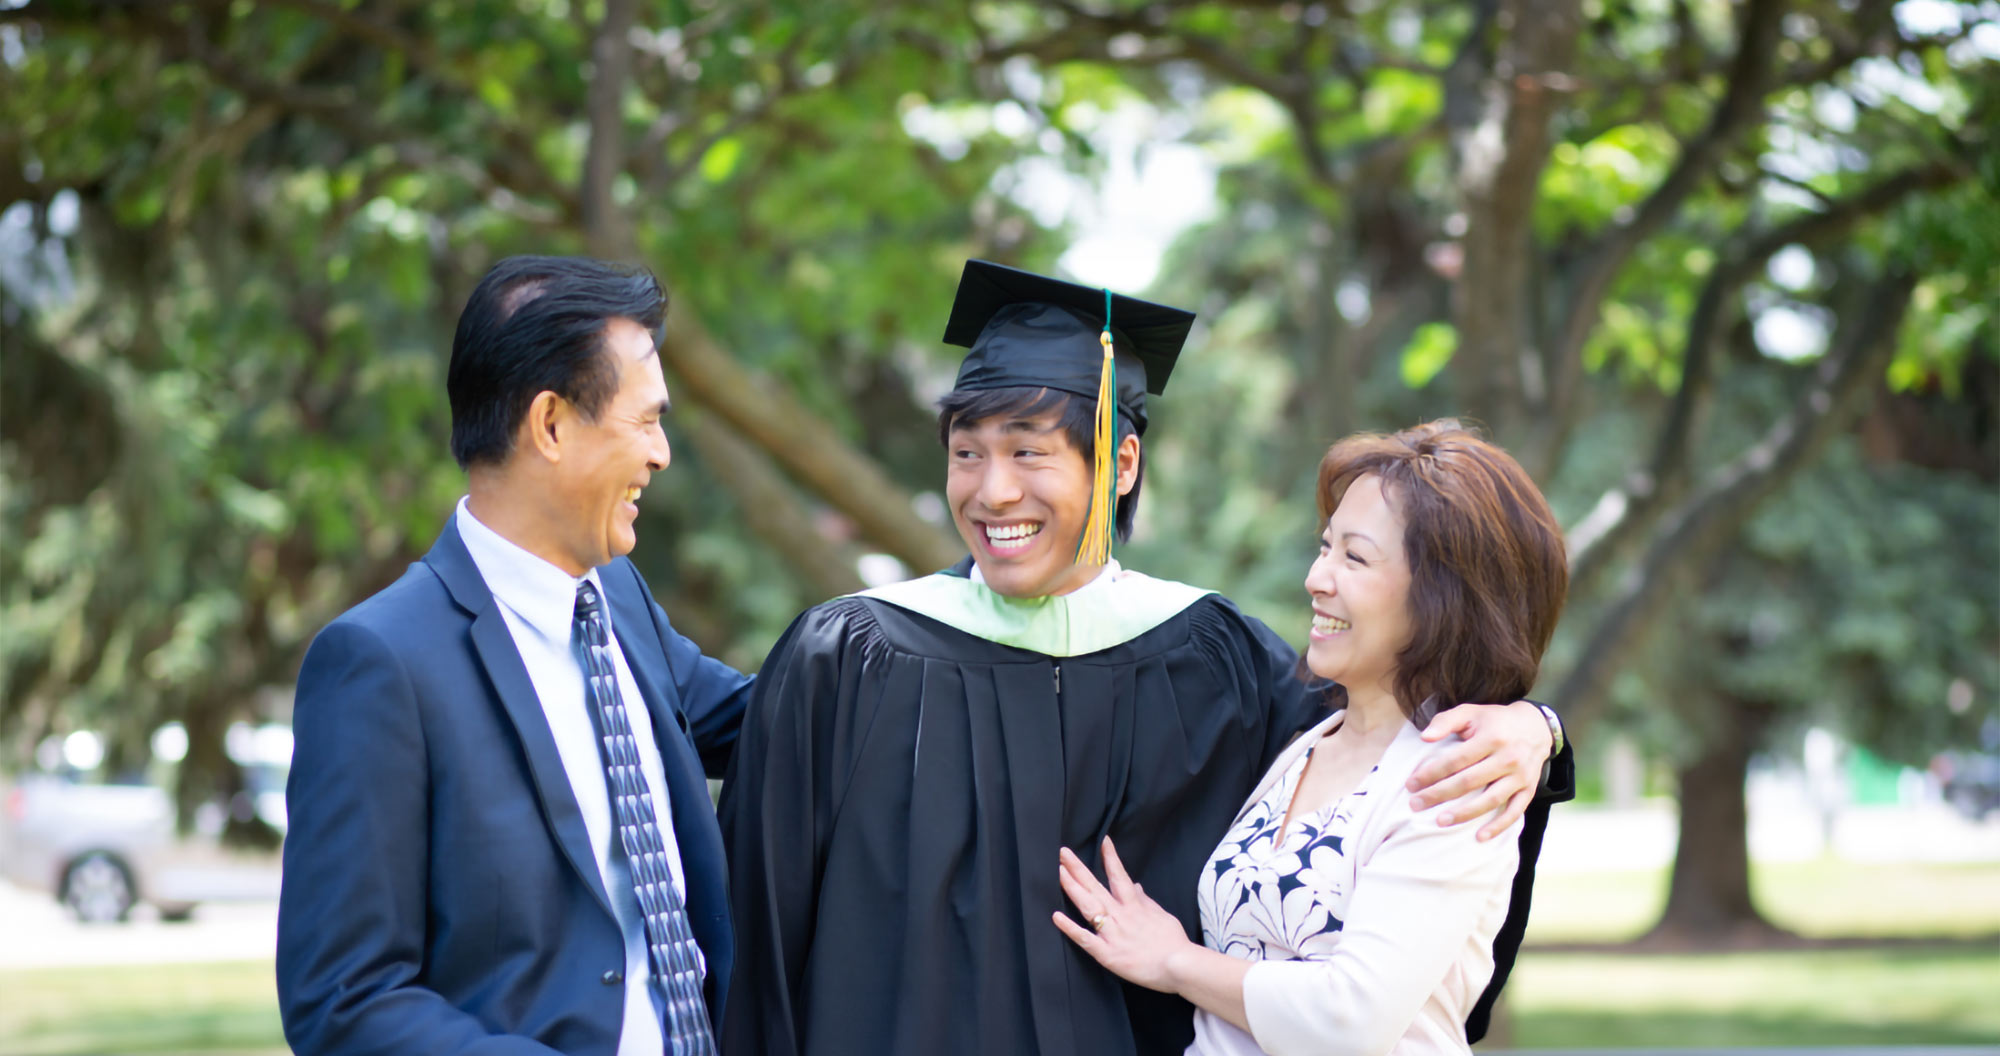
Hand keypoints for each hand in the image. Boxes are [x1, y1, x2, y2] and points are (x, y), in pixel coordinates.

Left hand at [1051, 838, 1196, 993]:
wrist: (1180, 966)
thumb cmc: (1174, 943)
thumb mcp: (1162, 915)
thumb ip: (1146, 901)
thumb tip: (1136, 886)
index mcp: (1134, 906)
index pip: (1119, 875)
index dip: (1110, 857)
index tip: (1102, 841)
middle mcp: (1121, 915)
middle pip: (1095, 887)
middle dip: (1078, 869)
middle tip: (1063, 853)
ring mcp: (1112, 934)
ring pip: (1088, 907)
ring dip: (1072, 888)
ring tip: (1059, 872)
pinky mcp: (1107, 954)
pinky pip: (1085, 939)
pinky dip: (1070, 928)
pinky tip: (1056, 916)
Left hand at [1408, 699, 1551, 839]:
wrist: (1536, 727)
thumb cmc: (1494, 721)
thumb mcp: (1470, 712)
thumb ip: (1446, 721)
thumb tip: (1424, 737)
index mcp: (1491, 738)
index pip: (1456, 760)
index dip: (1431, 773)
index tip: (1411, 784)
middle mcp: (1508, 758)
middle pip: (1469, 782)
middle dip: (1439, 795)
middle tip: (1416, 805)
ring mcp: (1520, 776)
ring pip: (1490, 800)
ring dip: (1465, 814)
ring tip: (1440, 822)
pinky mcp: (1529, 789)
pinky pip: (1514, 811)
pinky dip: (1499, 826)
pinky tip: (1480, 836)